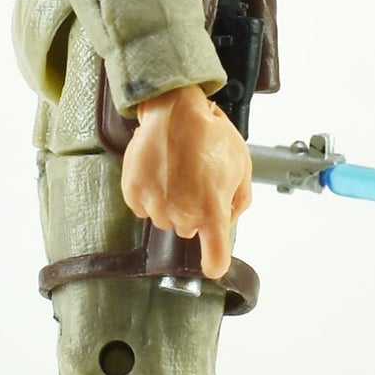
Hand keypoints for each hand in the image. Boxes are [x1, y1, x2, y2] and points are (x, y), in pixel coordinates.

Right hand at [120, 85, 252, 278]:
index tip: (213, 266)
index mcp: (211, 210)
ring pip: (165, 219)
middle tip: (197, 181)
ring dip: (171, 204)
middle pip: (188, 230)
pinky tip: (160, 173)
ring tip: (177, 172)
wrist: (174, 109)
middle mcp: (182, 213)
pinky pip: (143, 208)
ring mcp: (155, 204)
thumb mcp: (241, 165)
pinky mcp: (134, 192)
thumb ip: (238, 201)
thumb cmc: (210, 133)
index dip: (215, 263)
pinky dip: (150, 195)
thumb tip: (227, 219)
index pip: (214, 256)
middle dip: (194, 212)